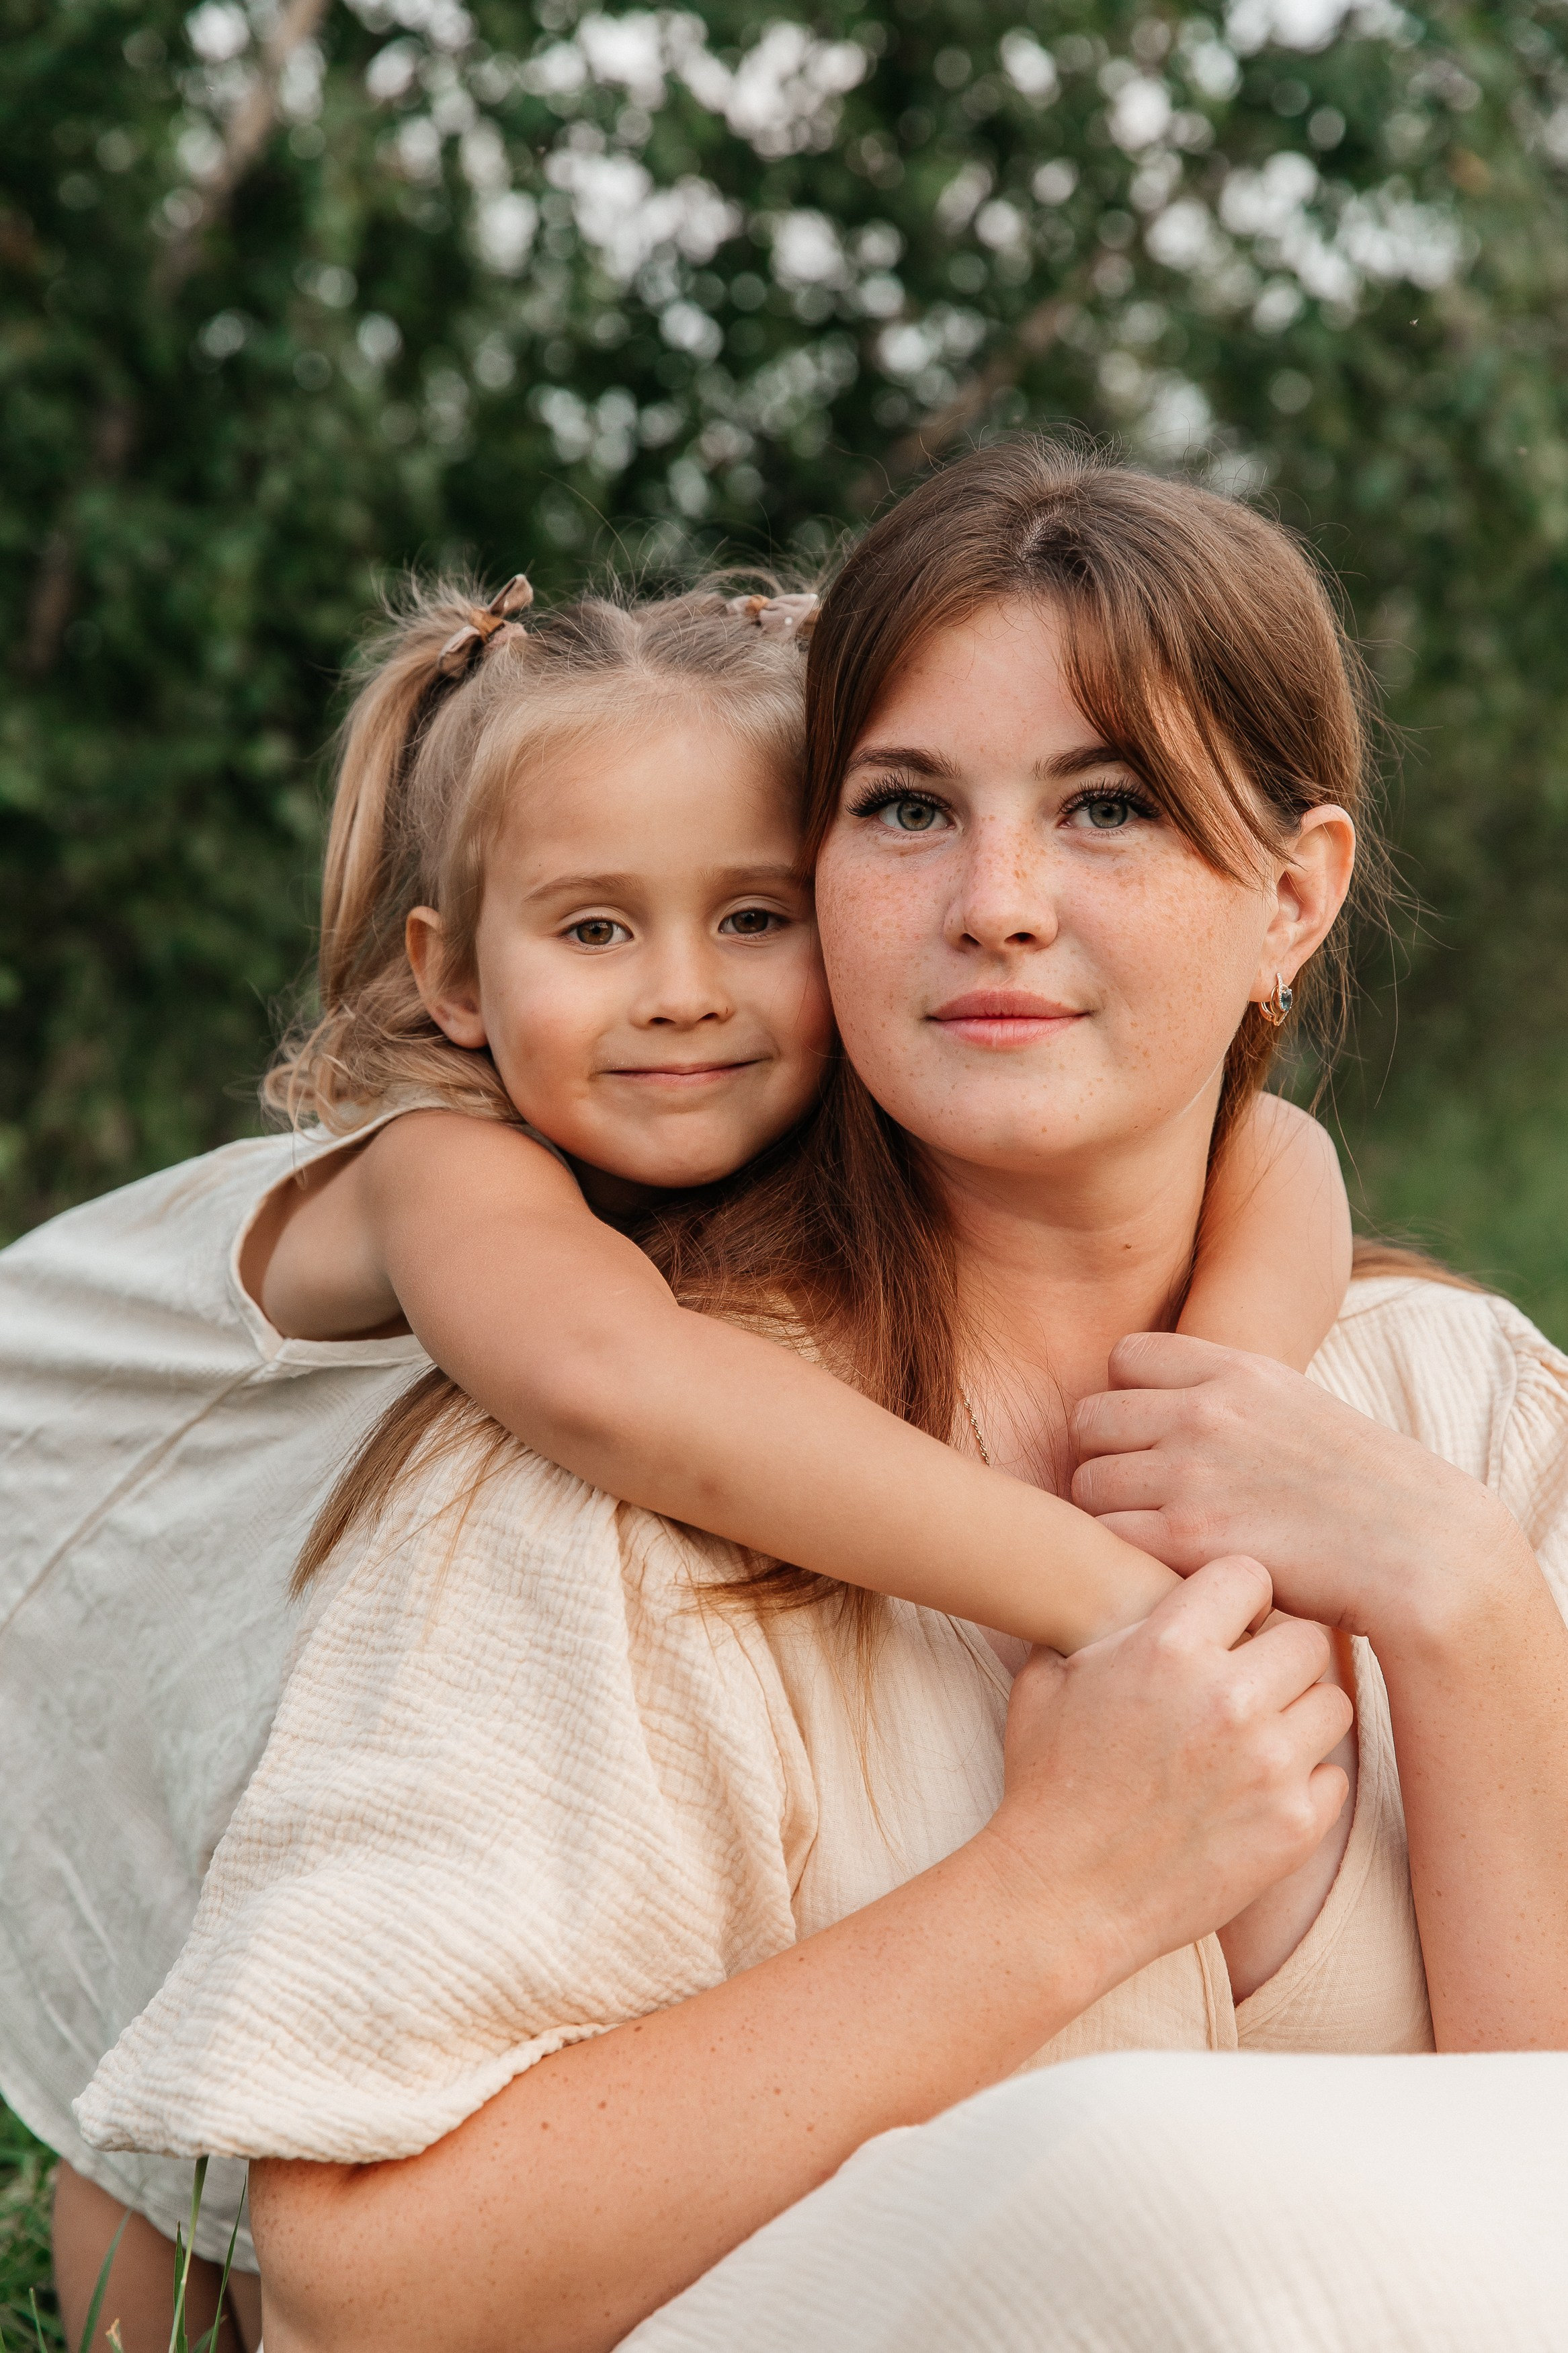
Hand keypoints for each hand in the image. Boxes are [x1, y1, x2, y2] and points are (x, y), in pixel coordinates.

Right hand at [982, 1556, 1351, 1990]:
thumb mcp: (1049, 1677)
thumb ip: (1102, 1622)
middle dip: (1277, 1656)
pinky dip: (1305, 1781)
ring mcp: (1268, 1765)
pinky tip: (1258, 1791)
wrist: (1061, 1895)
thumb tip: (1123, 1584)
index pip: (1250, 1576)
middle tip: (1248, 1683)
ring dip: (1299, 1715)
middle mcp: (1228, 1698)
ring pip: (1333, 1704)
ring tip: (1256, 1737)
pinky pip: (1334, 1775)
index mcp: (1167, 1648)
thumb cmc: (1047, 1781)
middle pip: (1307, 1639)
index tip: (1228, 1624)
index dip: (1238, 1599)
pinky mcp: (1293, 1826)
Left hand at [1070, 1331, 1529, 1647]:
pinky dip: (1123, 1557)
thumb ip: (1233, 1401)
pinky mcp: (1187, 1536)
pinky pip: (1106, 1535)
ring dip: (1110, 1513)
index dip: (1128, 1400)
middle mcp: (1205, 1411)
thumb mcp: (1300, 1412)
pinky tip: (1163, 1569)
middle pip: (1089, 1419)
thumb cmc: (1366, 1494)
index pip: (1124, 1357)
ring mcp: (1191, 1471)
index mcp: (1236, 1371)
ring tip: (1157, 1540)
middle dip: (1107, 1458)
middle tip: (1145, 1500)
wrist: (1424, 1554)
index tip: (1153, 1441)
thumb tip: (1170, 1408)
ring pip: (1086, 1481)